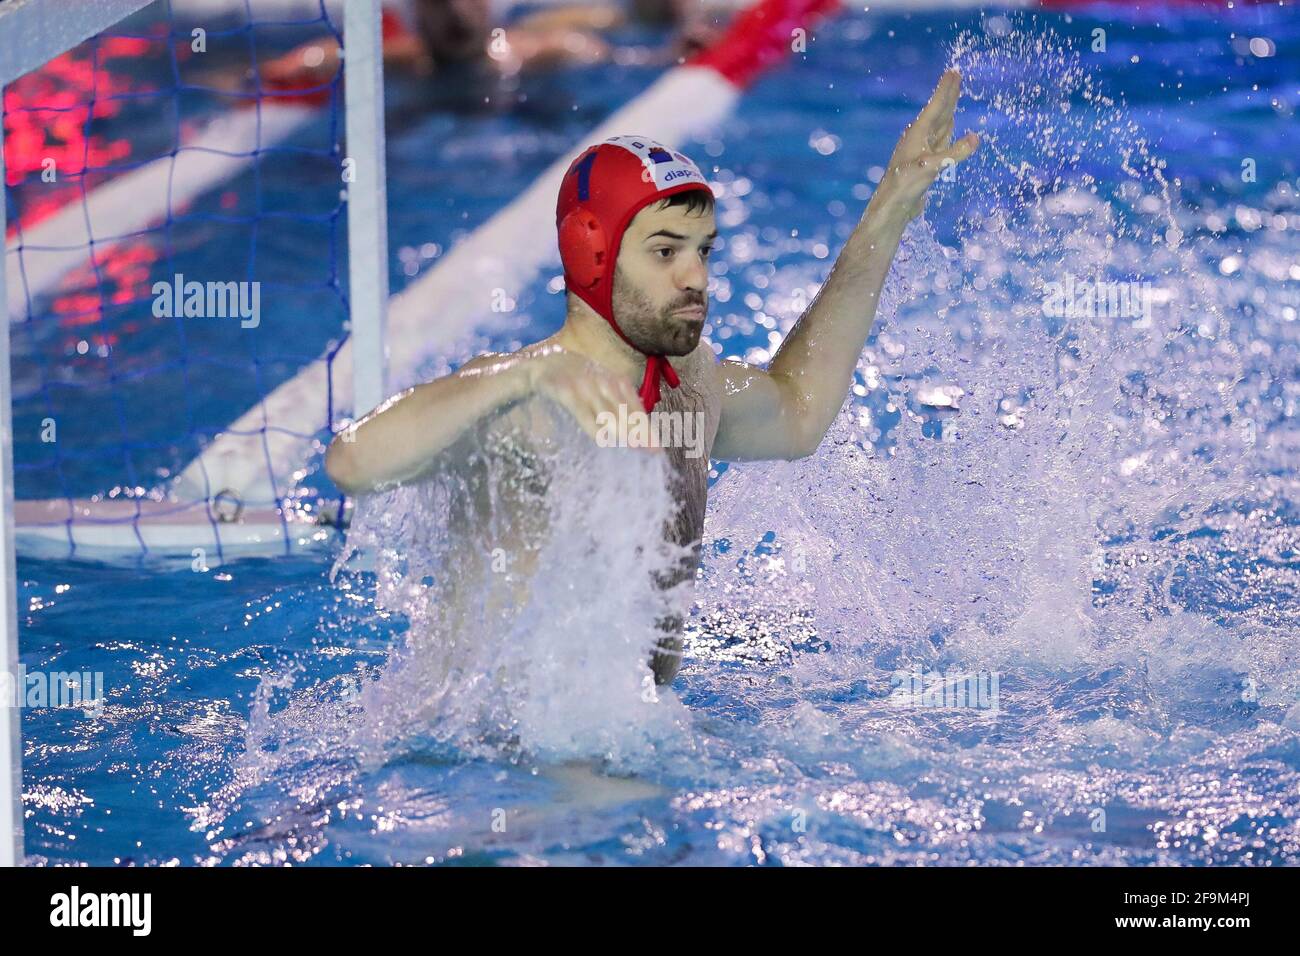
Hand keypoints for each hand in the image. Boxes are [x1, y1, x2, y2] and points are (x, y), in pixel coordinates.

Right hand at [528, 348, 651, 447]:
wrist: (542, 365)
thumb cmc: (577, 381)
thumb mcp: (600, 387)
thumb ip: (616, 404)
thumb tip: (637, 430)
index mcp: (616, 380)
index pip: (636, 407)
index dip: (647, 428)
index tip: (657, 448)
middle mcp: (604, 381)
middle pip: (626, 412)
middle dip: (640, 433)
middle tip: (651, 452)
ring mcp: (586, 386)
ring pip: (608, 413)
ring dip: (623, 432)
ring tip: (635, 448)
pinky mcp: (568, 392)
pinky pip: (584, 413)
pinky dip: (594, 428)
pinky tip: (604, 441)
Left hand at [870, 69, 979, 226]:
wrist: (893, 207)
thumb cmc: (906, 186)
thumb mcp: (932, 167)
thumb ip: (954, 153)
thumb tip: (976, 138)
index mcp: (918, 134)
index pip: (936, 106)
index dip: (946, 89)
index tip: (954, 71)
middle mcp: (919, 138)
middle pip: (938, 111)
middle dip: (948, 94)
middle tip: (955, 75)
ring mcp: (922, 150)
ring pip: (939, 124)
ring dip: (947, 110)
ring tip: (953, 96)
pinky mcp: (925, 163)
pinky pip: (940, 140)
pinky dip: (947, 130)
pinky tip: (948, 128)